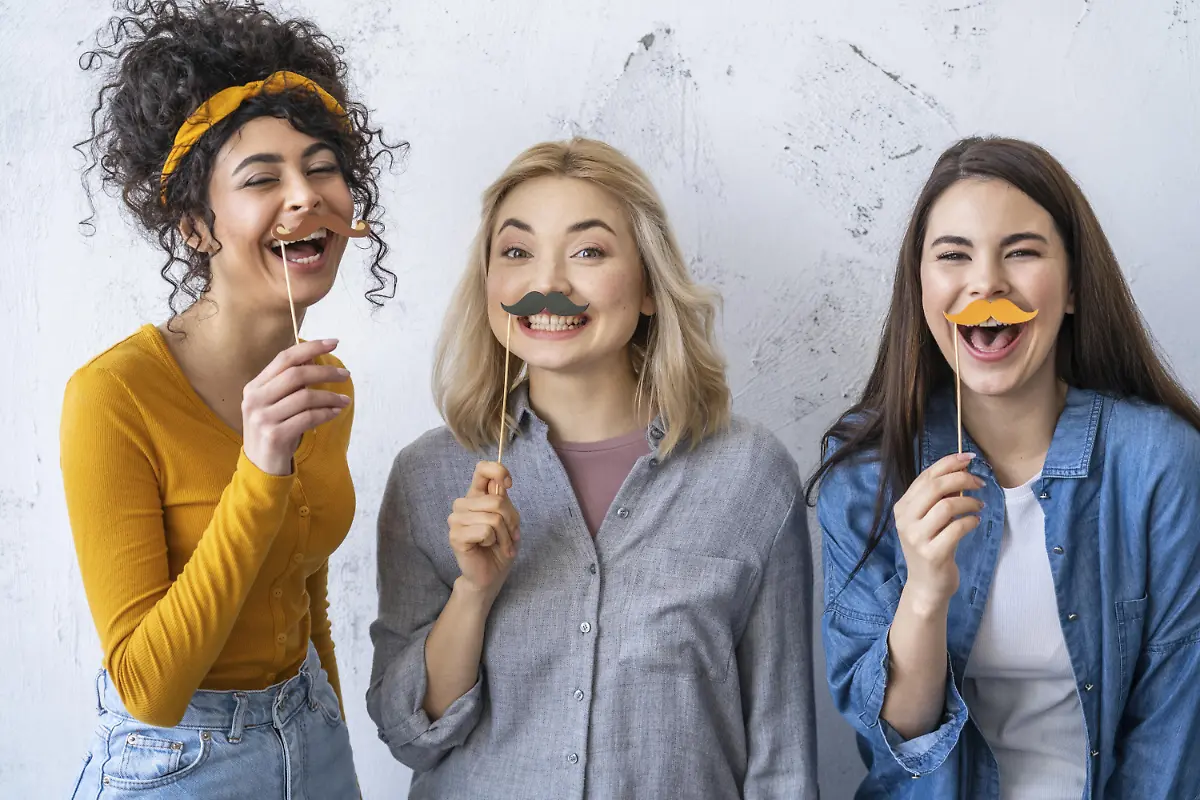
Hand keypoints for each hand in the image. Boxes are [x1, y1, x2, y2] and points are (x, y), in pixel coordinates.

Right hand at [241, 339, 350, 474]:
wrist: (260, 467)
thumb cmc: (274, 430)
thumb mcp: (275, 404)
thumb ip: (289, 384)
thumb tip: (313, 359)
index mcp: (254, 387)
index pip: (285, 358)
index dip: (311, 347)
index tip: (334, 342)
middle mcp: (255, 399)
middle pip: (296, 374)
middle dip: (325, 371)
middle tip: (346, 374)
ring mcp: (262, 418)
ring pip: (305, 397)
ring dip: (330, 396)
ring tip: (344, 400)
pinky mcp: (275, 435)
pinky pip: (308, 418)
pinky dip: (326, 413)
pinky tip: (335, 412)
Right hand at [447, 461, 520, 601]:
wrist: (491, 574)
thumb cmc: (500, 546)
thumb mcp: (509, 520)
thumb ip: (503, 500)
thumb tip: (501, 484)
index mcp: (476, 495)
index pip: (482, 469)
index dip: (498, 471)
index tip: (508, 485)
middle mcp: (463, 504)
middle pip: (496, 500)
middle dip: (511, 521)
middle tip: (511, 536)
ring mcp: (456, 520)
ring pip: (493, 518)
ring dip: (504, 535)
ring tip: (500, 544)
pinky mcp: (455, 536)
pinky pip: (485, 531)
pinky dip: (494, 542)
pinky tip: (486, 547)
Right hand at [892, 453, 984, 611]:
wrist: (926, 585)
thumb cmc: (930, 547)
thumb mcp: (926, 520)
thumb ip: (936, 498)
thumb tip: (960, 470)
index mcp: (902, 508)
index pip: (926, 476)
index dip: (949, 463)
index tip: (969, 458)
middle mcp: (905, 520)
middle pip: (936, 487)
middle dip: (962, 479)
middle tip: (979, 483)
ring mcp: (917, 538)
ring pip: (948, 506)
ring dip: (970, 502)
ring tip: (979, 506)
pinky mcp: (933, 553)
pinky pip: (958, 528)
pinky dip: (971, 521)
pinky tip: (975, 521)